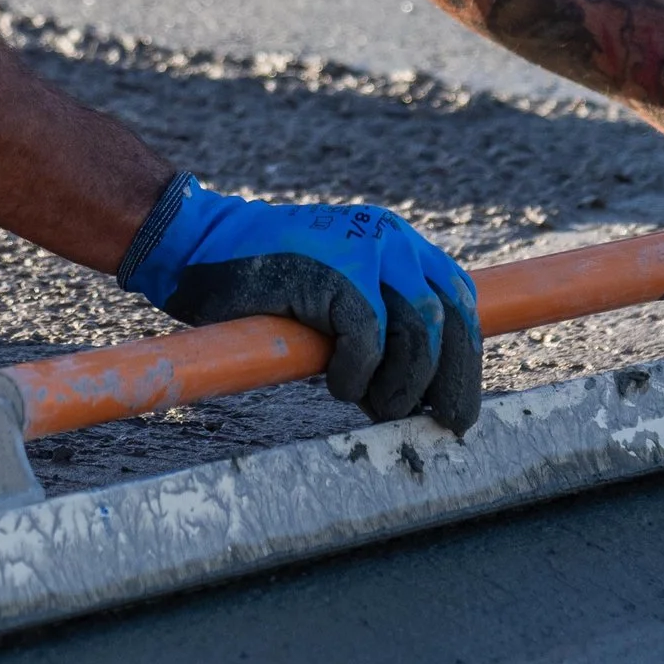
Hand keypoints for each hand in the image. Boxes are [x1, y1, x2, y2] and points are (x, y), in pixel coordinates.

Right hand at [119, 177, 482, 433]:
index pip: (458, 300)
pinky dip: (358, 374)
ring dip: (403, 384)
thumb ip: (379, 319)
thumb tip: (421, 387)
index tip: (459, 402)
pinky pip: (368, 339)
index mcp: (397, 243)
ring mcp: (364, 251)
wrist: (199, 247)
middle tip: (444, 424)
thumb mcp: (337, 294)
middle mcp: (390, 239)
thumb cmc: (264, 283)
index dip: (464, 356)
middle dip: (452, 381)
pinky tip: (338, 386)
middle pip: (449, 319)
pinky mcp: (333, 273)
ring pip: (419, 332)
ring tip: (376, 408)